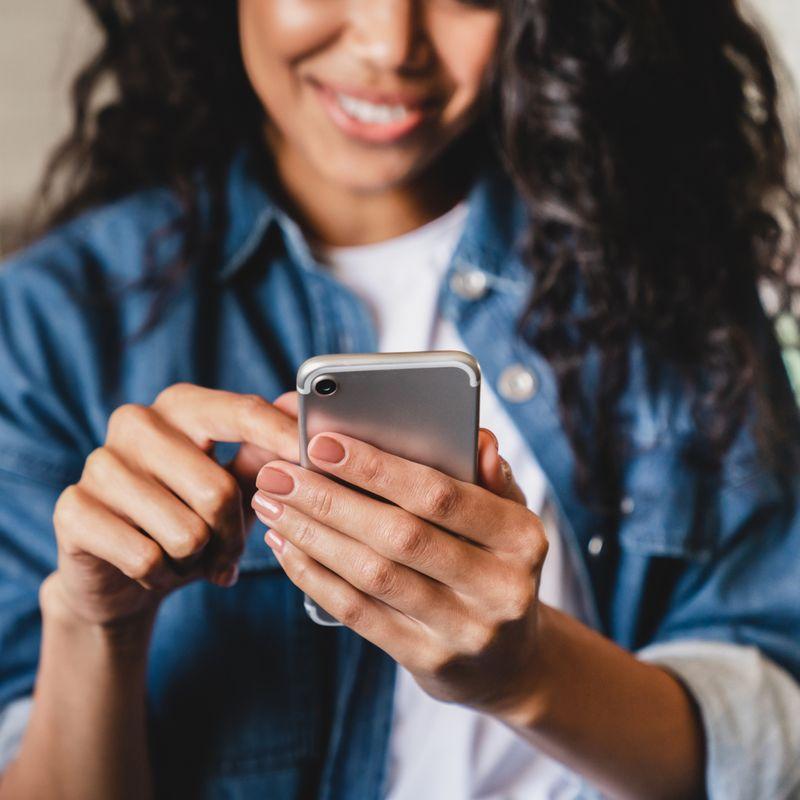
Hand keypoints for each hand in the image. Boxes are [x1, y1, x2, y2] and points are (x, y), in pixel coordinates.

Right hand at [48, 384, 297, 627]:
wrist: (120, 574)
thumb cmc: (189, 519)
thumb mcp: (235, 485)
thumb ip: (265, 451)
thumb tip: (300, 411)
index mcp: (182, 406)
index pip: (242, 412)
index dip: (282, 437)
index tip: (314, 457)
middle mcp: (136, 422)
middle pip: (218, 490)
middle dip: (233, 535)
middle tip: (228, 552)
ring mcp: (99, 463)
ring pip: (185, 532)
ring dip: (197, 560)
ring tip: (187, 557)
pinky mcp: (73, 509)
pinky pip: (146, 558)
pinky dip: (162, 577)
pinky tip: (154, 570)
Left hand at [252, 419, 547, 716]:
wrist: (510, 660)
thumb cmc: (496, 566)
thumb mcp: (509, 519)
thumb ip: (490, 477)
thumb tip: (477, 439)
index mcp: (523, 538)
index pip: (442, 495)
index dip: (378, 468)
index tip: (322, 443)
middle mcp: (500, 587)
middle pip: (400, 536)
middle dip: (330, 500)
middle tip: (278, 474)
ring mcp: (465, 630)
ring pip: (373, 575)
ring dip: (313, 535)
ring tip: (272, 505)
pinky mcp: (429, 661)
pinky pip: (360, 613)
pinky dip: (315, 577)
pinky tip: (287, 548)